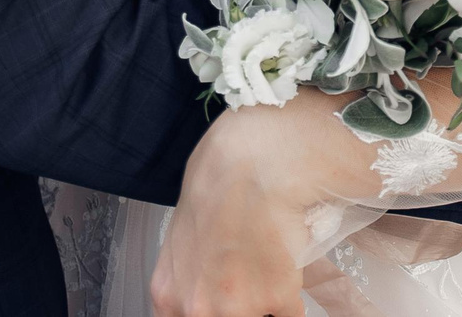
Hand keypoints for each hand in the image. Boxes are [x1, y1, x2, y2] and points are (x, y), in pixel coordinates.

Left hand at [151, 107, 313, 316]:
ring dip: (266, 303)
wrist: (253, 161)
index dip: (213, 310)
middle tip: (249, 286)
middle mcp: (198, 309)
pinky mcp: (278, 298)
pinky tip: (286, 264)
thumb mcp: (184, 237)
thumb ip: (190, 274)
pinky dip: (292, 296)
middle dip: (239, 307)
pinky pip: (289, 313)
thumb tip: (208, 286)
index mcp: (169, 294)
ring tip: (268, 270)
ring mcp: (238, 308)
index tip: (225, 301)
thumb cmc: (218, 183)